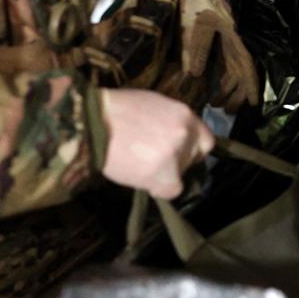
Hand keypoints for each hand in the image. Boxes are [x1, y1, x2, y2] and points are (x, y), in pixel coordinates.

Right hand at [99, 88, 214, 198]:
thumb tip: (174, 137)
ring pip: (180, 175)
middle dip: (178, 162)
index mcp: (185, 114)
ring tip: (139, 165)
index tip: (181, 154)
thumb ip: (170, 122)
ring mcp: (176, 155)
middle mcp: (186, 134)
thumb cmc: (116, 111)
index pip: (206, 141)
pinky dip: (158, 188)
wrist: (93, 122)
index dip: (193, 149)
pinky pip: (170, 191)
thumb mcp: (153, 106)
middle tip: (156, 161)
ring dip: (163, 174)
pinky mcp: (164, 174)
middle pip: (194, 158)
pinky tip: (141, 178)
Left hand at [162, 0, 258, 111]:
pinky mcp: (219, 36)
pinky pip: (225, 61)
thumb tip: (196, 76)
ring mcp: (227, 38)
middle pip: (240, 72)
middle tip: (225, 110)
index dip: (251, 86)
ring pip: (232, 68)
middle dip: (236, 93)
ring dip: (227, 86)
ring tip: (216, 102)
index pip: (247, 66)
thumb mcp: (194, 25)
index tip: (253, 104)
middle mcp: (234, 40)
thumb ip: (196, 50)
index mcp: (233, 37)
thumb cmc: (195, 0)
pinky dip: (221, 75)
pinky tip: (213, 84)